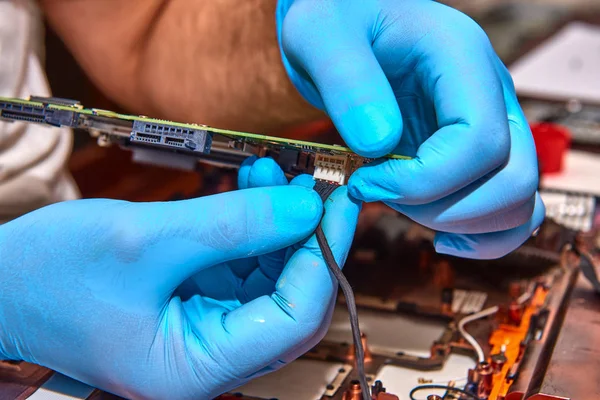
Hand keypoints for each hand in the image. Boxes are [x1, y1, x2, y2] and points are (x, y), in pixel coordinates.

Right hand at [0, 160, 359, 398]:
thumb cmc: (44, 279)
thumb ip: (231, 225)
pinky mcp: (197, 300)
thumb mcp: (142, 241)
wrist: (0, 284)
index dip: (323, 257)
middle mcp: (207, 356)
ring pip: (270, 279)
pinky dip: (252, 226)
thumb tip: (304, 209)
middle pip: (290, 301)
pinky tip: (252, 188)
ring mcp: (204, 327)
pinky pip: (243, 266)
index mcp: (193, 368)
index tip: (338, 205)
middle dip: (305, 238)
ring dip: (278, 224)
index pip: (293, 320)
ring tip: (275, 174)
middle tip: (315, 185)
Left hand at [277, 0, 543, 258]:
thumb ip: (348, 81)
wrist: (349, 21)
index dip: (423, 180)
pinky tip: (439, 236)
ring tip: (398, 205)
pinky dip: (482, 235)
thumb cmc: (336, 18)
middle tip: (380, 194)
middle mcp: (489, 93)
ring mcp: (490, 124)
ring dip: (457, 222)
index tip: (366, 182)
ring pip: (516, 201)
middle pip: (511, 180)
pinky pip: (509, 206)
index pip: (478, 141)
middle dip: (441, 209)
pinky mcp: (476, 152)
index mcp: (461, 58)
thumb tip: (380, 143)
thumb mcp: (320, 34)